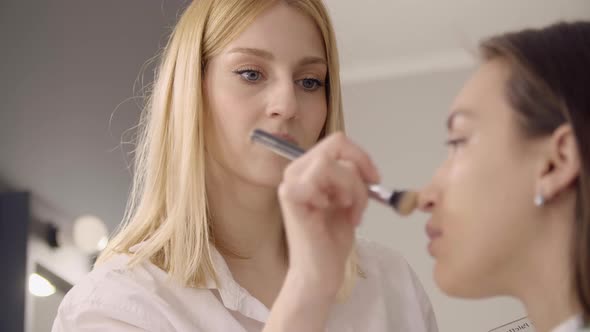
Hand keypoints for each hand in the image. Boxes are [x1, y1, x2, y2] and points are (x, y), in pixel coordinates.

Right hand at [278, 132, 379, 296]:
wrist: (320, 271)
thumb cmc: (332, 239)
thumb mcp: (348, 198)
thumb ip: (350, 176)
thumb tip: (364, 164)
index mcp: (307, 168)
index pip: (337, 142)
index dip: (361, 156)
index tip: (374, 179)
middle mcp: (295, 170)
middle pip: (336, 144)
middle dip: (358, 173)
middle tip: (360, 200)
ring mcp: (290, 182)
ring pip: (333, 163)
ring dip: (353, 189)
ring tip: (351, 213)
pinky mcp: (290, 195)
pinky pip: (321, 177)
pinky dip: (340, 196)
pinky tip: (334, 214)